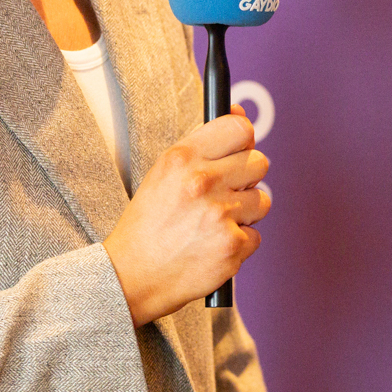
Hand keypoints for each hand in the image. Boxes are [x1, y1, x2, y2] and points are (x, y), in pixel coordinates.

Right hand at [104, 106, 268, 325]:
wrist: (130, 277)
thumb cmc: (149, 224)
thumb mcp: (164, 174)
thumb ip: (203, 145)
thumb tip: (240, 114)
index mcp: (182, 158)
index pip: (239, 129)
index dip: (244, 139)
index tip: (240, 149)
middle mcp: (201, 181)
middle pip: (259, 163)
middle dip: (246, 179)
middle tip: (223, 193)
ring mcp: (219, 215)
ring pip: (261, 201)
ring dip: (243, 213)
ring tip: (212, 224)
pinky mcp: (232, 246)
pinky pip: (255, 236)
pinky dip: (238, 244)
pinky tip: (212, 246)